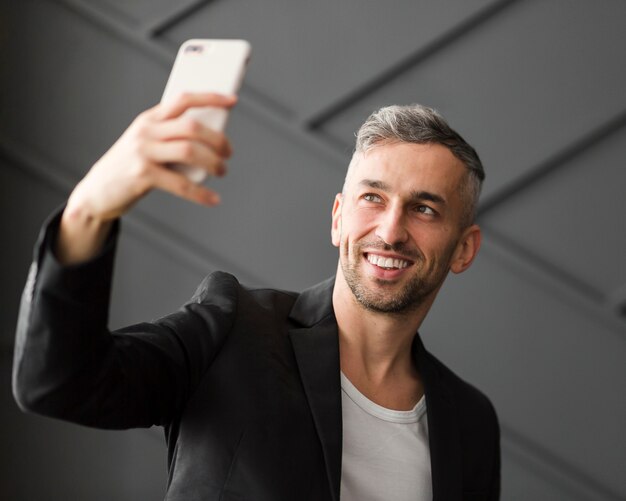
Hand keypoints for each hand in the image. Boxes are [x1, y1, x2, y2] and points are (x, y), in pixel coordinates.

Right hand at [57, 93, 236, 263]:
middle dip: (217, 139)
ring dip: (213, 162)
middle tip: (228, 152)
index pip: (183, 99)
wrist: (96, 191)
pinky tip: (213, 199)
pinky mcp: (142, 175)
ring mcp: (143, 152)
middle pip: (191, 126)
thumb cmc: (131, 166)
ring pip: (189, 150)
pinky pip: (181, 184)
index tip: (232, 101)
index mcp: (149, 119)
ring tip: (222, 171)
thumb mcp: (147, 143)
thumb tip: (214, 139)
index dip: (210, 97)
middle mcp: (146, 131)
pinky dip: (201, 193)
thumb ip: (172, 137)